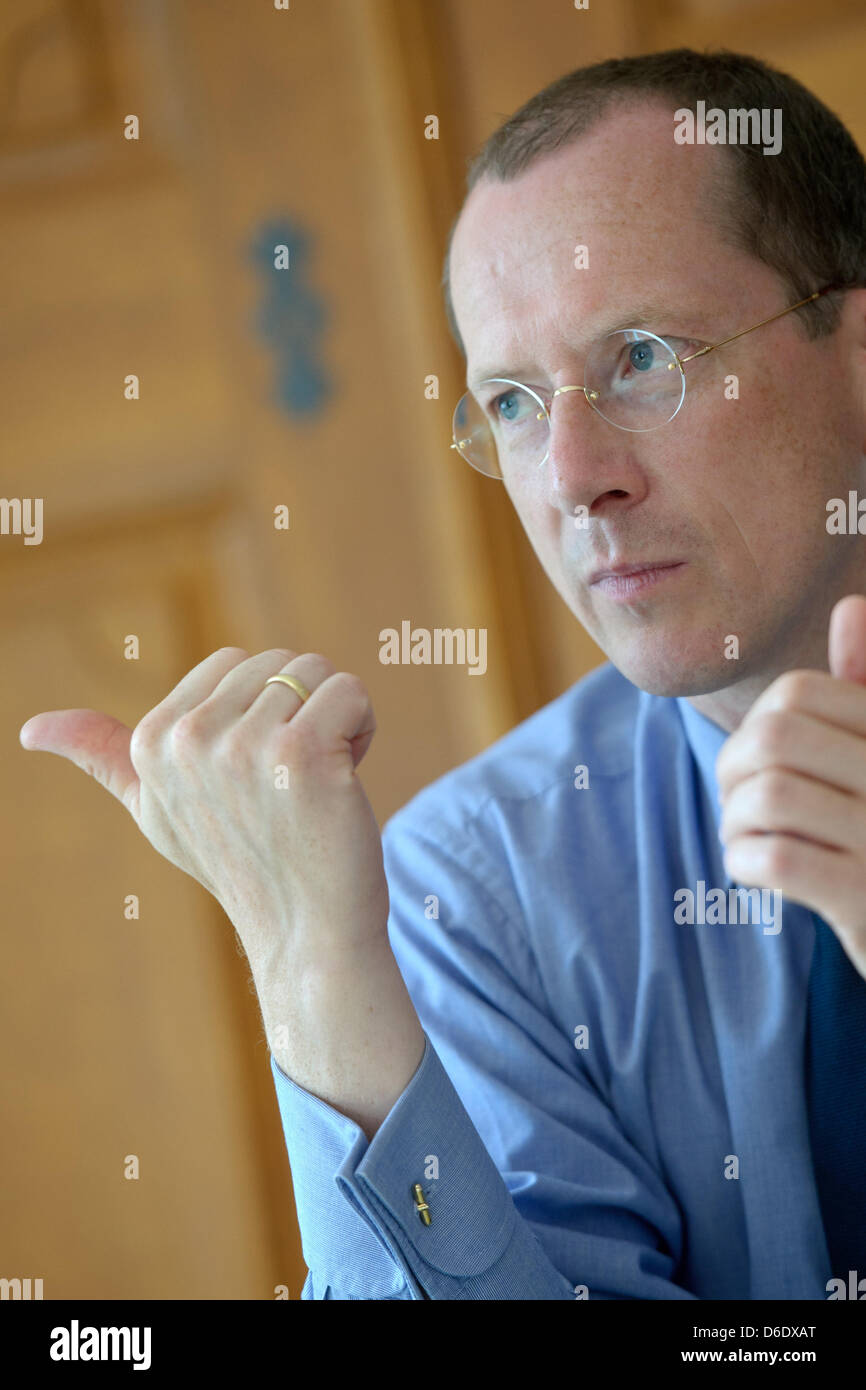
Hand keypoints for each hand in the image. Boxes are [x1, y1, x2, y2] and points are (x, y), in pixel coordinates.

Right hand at [19, 647, 389, 961]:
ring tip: (318, 784)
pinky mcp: (300, 756)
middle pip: (278, 661)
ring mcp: (242, 748)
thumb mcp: (156, 810)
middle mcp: (186, 740)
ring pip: (318, 673)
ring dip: (336, 722)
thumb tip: (30, 728)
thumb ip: (103, 756)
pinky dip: (363, 727)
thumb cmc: (240, 864)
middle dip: (302, 711)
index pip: (234, 661)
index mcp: (151, 742)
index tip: (256, 774)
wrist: (306, 932)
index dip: (261, 709)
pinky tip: (346, 781)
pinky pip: (351, 692)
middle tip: (292, 786)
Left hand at [717, 594, 865, 977]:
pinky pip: (776, 858)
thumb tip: (851, 606)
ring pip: (770, 795)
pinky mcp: (865, 898)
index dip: (756, 720)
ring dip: (735, 818)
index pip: (799, 691)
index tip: (756, 758)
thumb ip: (864, 688)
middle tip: (737, 799)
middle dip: (732, 767)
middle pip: (775, 736)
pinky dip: (744, 860)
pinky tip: (754, 868)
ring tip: (746, 835)